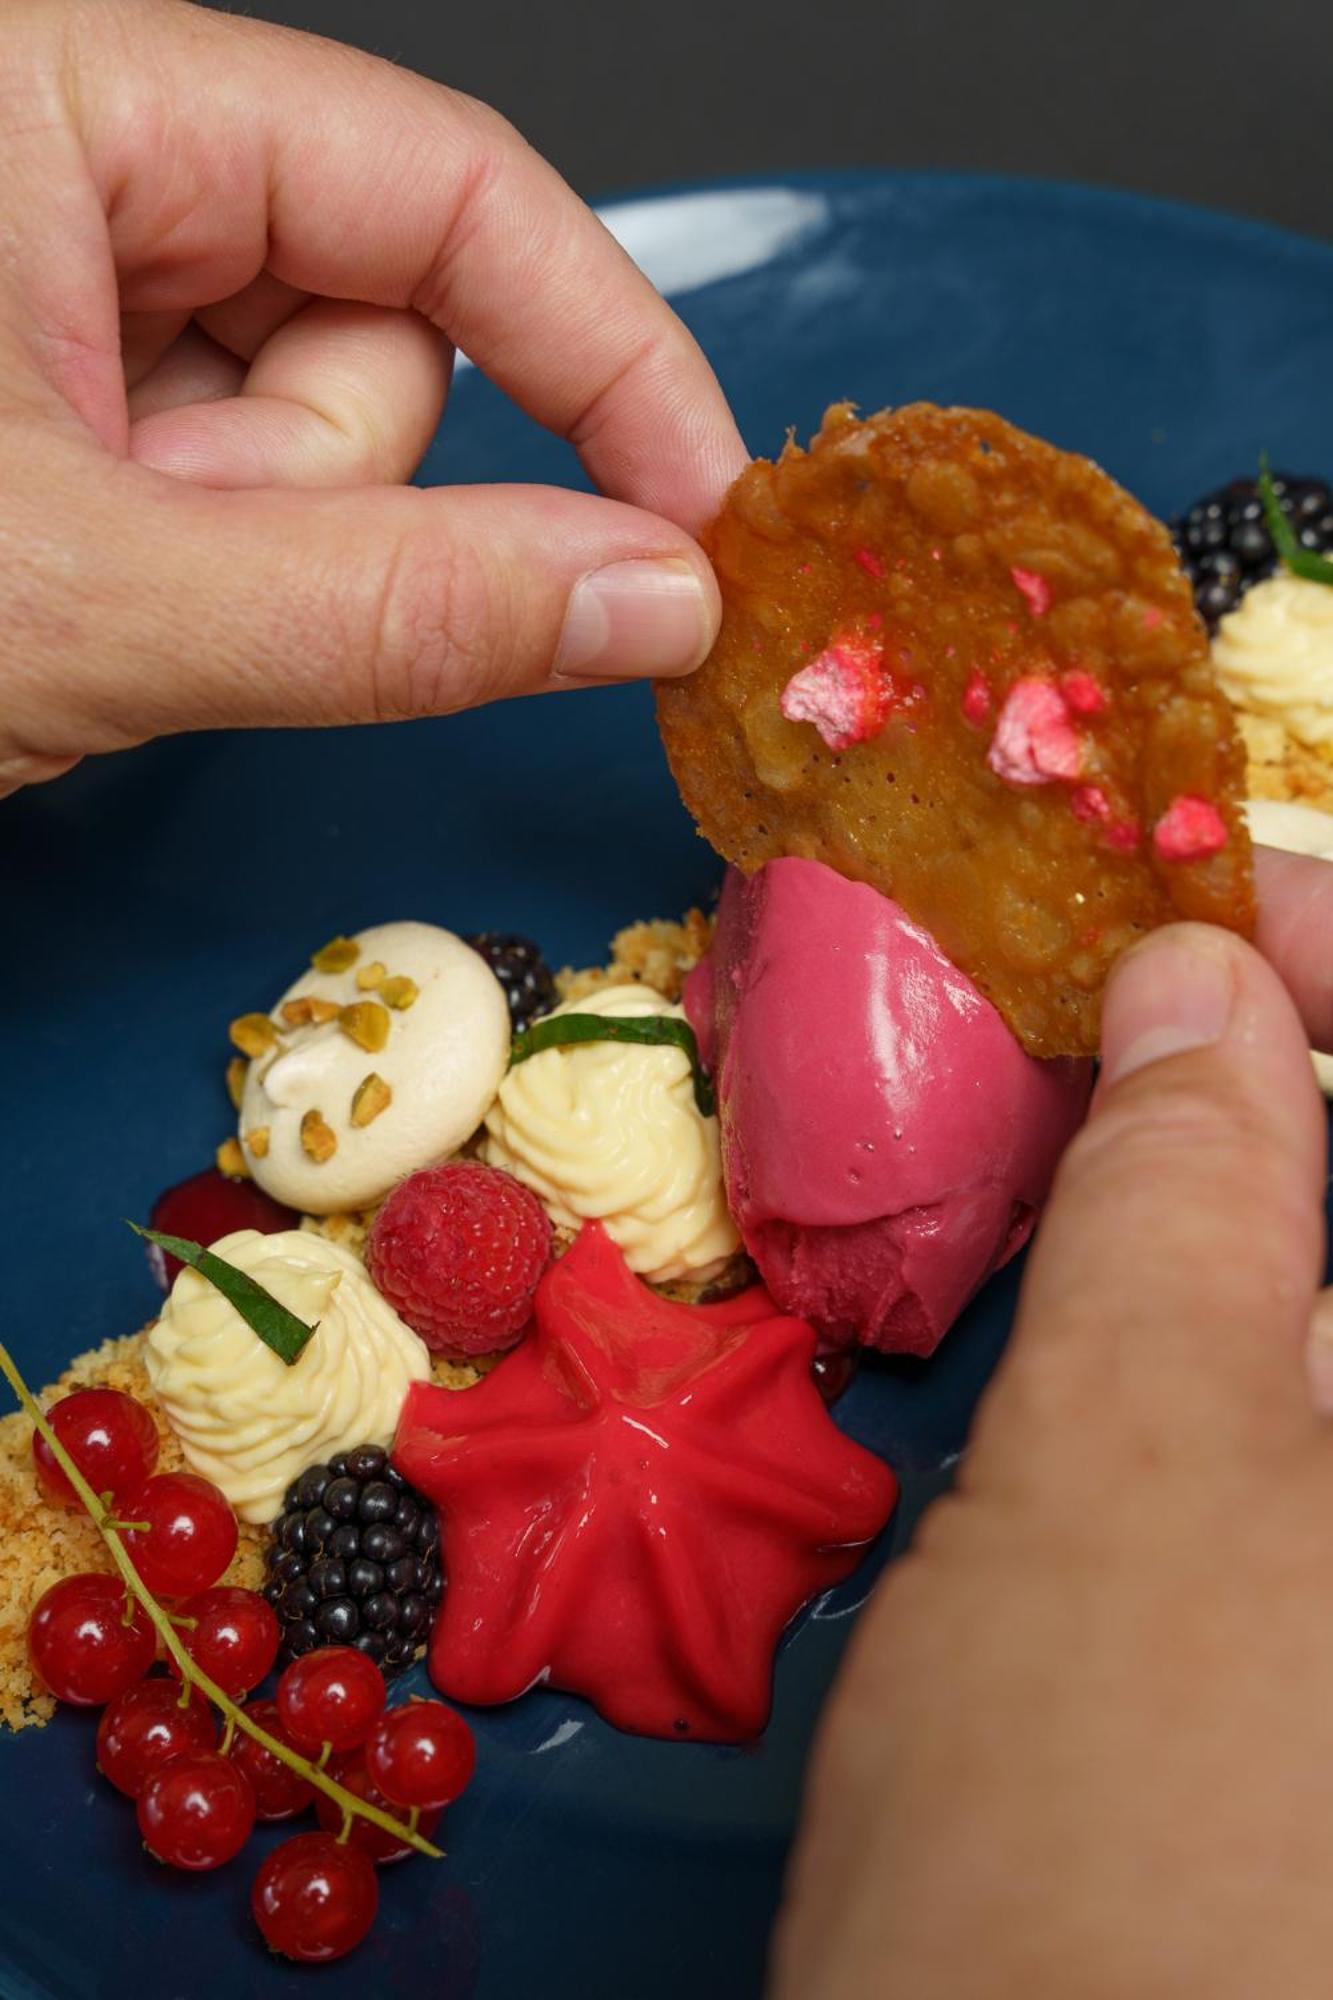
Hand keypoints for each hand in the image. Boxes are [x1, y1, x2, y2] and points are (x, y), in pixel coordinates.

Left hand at [0, 0, 745, 794]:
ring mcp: (67, 290)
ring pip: (320, 430)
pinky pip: (243, 489)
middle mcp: (80, 163)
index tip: (698, 516)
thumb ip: (389, 606)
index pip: (449, 181)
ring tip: (98, 601)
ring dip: (250, 551)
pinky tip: (88, 604)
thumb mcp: (96, 600)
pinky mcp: (68, 405)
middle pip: (383, 329)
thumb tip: (646, 598)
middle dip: (323, 497)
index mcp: (73, 98)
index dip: (605, 357)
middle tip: (179, 586)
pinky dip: (204, 573)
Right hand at [774, 847, 1332, 1998]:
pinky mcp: (1316, 1622)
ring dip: (1244, 1171)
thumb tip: (1202, 986)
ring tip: (1096, 1125)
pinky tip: (1120, 1282)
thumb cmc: (1105, 1875)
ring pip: (1324, 1288)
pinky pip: (1292, 1382)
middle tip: (1123, 1008)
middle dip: (1284, 1068)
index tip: (1197, 901)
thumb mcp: (1128, 1478)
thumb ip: (1186, 1201)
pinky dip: (1219, 1285)